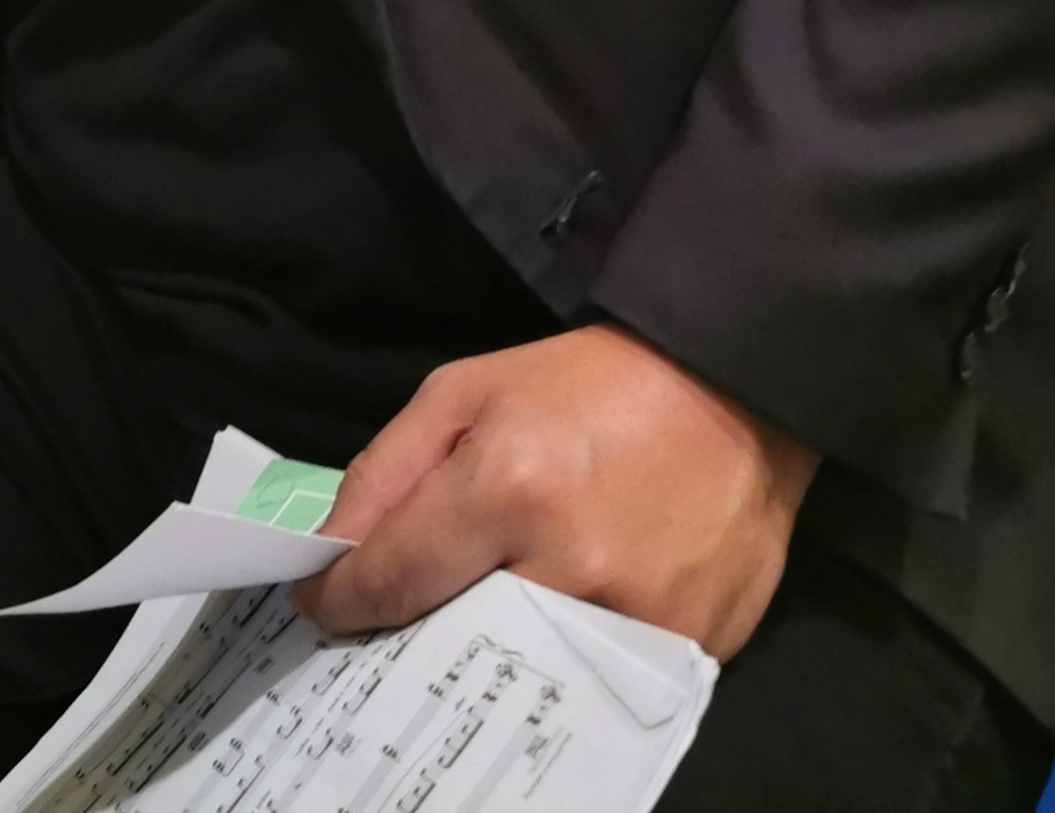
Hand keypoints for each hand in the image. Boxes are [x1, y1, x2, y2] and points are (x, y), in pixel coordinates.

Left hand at [295, 323, 815, 658]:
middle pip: (453, 635)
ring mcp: (636, 617)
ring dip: (493, 641)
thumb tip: (331, 545)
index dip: (343, 599)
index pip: (395, 578)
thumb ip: (387, 469)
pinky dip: (569, 648)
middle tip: (408, 606)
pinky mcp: (690, 646)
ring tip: (489, 601)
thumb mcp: (466, 389)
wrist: (733, 389)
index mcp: (508, 487)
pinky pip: (600, 672)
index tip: (321, 604)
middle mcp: (571, 565)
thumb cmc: (590, 383)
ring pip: (525, 664)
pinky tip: (571, 604)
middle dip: (416, 624)